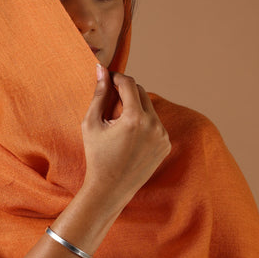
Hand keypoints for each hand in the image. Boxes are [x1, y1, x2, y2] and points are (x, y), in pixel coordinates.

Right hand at [81, 65, 170, 207]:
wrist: (110, 188)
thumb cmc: (96, 156)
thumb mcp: (92, 123)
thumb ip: (99, 94)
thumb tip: (101, 69)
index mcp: (135, 118)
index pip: (129, 83)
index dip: (117, 78)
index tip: (108, 79)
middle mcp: (154, 125)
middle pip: (141, 93)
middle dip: (127, 92)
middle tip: (111, 100)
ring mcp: (163, 136)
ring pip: (149, 108)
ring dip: (135, 108)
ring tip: (119, 123)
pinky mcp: (166, 145)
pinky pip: (156, 124)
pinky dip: (144, 124)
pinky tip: (129, 138)